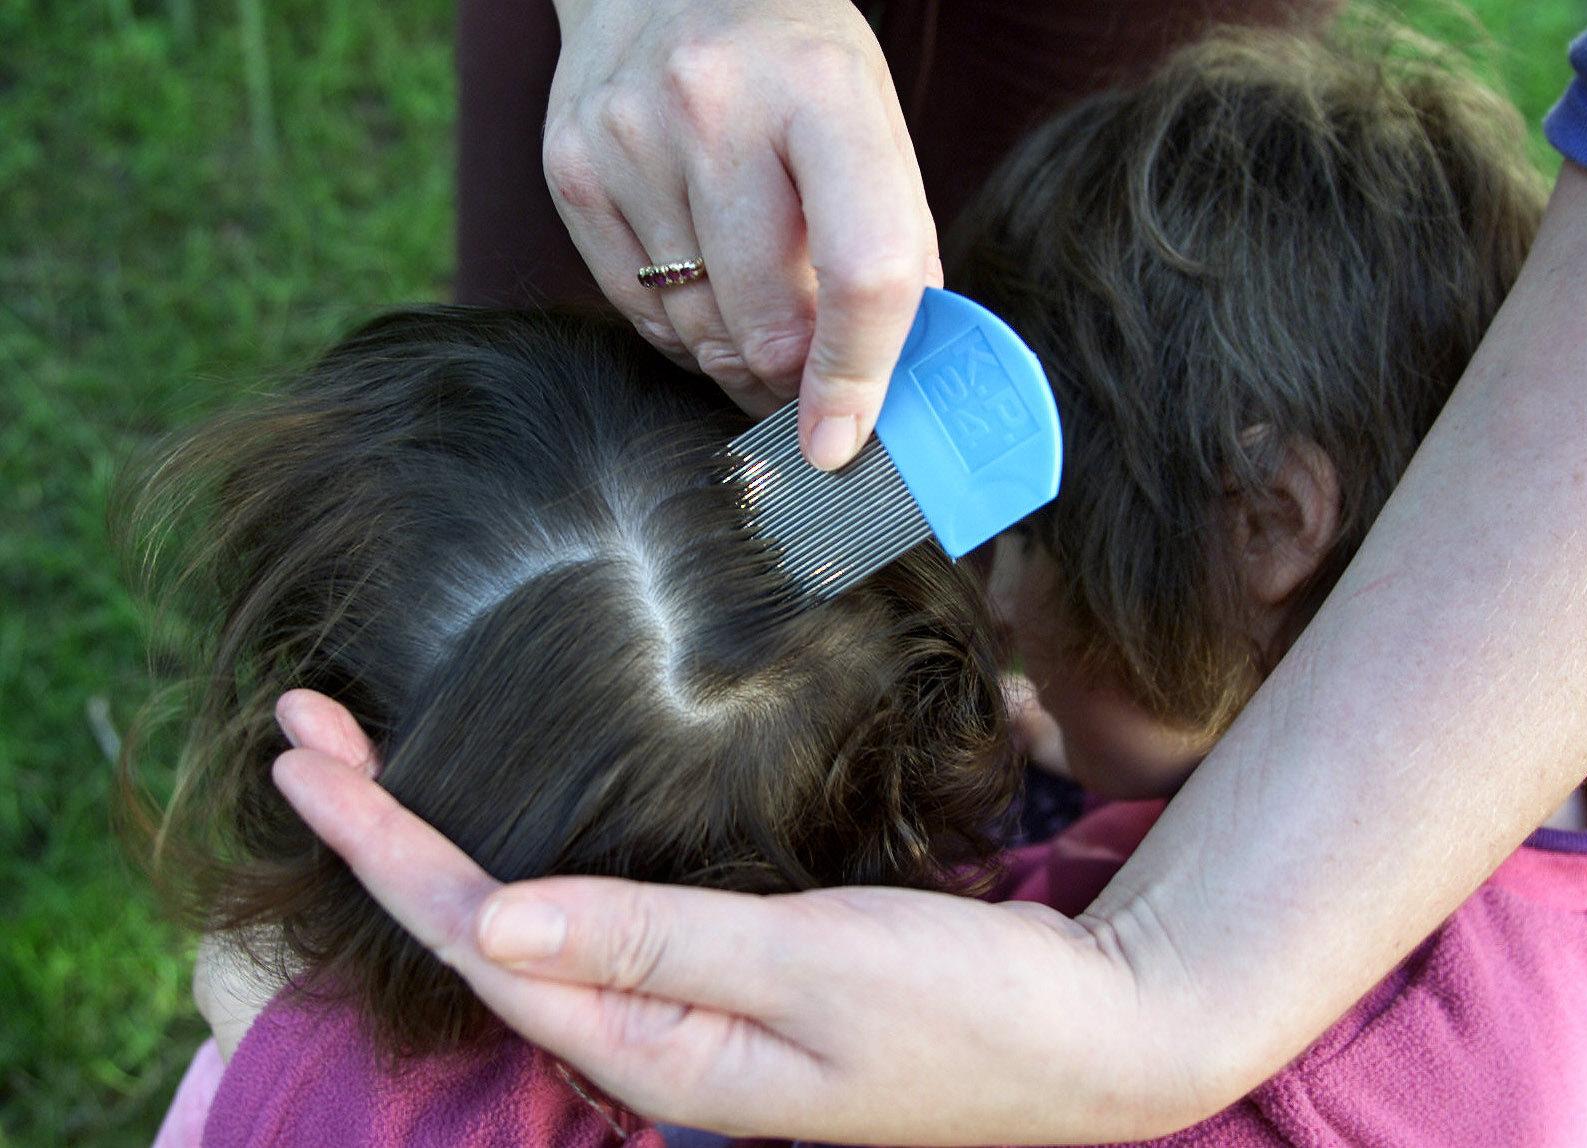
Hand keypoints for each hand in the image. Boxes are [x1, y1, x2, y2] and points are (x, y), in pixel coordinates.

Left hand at [271, 689, 1220, 1143]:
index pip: (474, 937)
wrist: (1087, 1038)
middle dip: (380, 831)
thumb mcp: (807, 970)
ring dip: (439, 838)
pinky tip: (504, 821)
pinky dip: (522, 853)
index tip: (304, 755)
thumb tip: (484, 923)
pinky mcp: (725, 975)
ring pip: (523, 921)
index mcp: (650, 1048)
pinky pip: (590, 915)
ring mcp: (685, 1010)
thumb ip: (650, 940)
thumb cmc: (963, 1007)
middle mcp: (647, 1038)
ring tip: (367, 765)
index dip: (379, 845)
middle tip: (304, 729)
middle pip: (475, 927)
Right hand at [544, 0, 941, 469]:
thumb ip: (892, 244)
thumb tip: (896, 384)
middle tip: (809, 382)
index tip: (844, 438)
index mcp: (822, 92)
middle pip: (768, 323)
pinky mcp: (572, 171)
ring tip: (761, 322)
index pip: (864, 272)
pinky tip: (705, 290)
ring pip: (699, 334)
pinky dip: (683, 331)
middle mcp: (715, 109)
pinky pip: (638, 314)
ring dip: (739, 360)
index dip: (861, 376)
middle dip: (794, 379)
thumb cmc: (789, 62)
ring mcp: (630, 140)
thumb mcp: (869, 119)